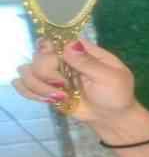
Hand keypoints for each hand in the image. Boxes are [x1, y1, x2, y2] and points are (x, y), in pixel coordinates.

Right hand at [12, 37, 137, 127]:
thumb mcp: (110, 78)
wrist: (112, 117)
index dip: (49, 50)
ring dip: (39, 86)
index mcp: (81, 51)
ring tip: (60, 97)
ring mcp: (53, 74)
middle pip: (38, 56)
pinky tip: (48, 100)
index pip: (56, 39)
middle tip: (64, 88)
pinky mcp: (46, 89)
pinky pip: (24, 85)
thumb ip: (89, 63)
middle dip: (47, 74)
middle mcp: (64, 59)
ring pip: (27, 70)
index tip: (57, 64)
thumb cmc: (116, 95)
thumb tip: (69, 45)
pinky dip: (30, 92)